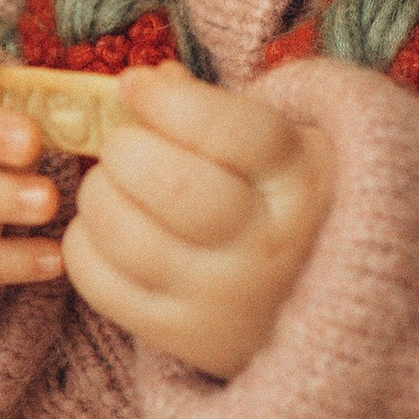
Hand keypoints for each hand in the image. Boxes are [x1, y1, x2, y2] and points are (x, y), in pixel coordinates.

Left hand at [64, 68, 332, 377]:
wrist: (334, 311)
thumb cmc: (292, 206)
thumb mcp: (285, 148)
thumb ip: (221, 111)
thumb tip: (151, 82)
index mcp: (301, 181)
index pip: (227, 131)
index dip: (166, 100)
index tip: (134, 85)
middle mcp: (267, 245)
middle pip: (170, 185)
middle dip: (125, 148)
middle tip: (123, 142)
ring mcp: (223, 298)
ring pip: (126, 236)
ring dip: (99, 193)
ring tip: (112, 183)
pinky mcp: (183, 336)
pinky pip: (102, 284)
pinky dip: (85, 243)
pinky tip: (105, 227)